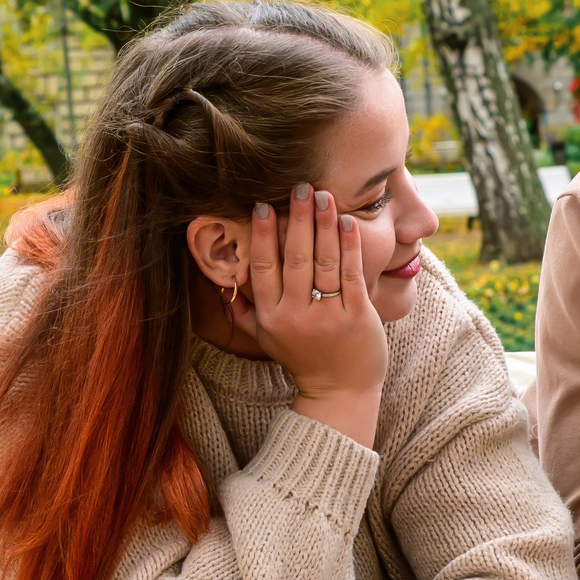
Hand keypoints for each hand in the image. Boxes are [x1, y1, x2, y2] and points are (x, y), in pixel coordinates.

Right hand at [231, 184, 386, 446]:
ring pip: (323, 262)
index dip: (261, 235)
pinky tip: (347, 222)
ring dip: (323, 225)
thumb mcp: (266, 340)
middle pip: (294, 258)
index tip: (262, 206)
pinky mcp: (357, 316)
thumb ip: (243, 314)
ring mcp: (327, 316)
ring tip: (324, 195)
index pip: (263, 267)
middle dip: (296, 219)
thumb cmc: (303, 359)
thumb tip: (223, 286)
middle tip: (299, 187)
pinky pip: (351, 274)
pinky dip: (349, 246)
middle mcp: (296, 315)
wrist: (341, 391)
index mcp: (270, 317)